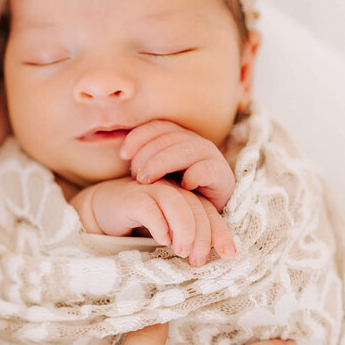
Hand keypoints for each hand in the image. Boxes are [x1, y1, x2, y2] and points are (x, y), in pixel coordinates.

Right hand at [70, 178, 234, 265]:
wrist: (102, 212)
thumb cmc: (139, 225)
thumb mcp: (168, 234)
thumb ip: (186, 240)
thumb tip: (208, 262)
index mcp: (184, 197)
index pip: (209, 212)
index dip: (220, 232)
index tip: (229, 254)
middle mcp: (171, 190)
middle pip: (197, 207)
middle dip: (202, 236)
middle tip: (197, 260)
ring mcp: (151, 190)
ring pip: (177, 203)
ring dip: (184, 230)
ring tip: (181, 252)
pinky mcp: (131, 197)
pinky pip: (149, 207)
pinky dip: (159, 224)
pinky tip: (161, 239)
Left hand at [120, 120, 235, 212]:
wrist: (199, 218)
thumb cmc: (171, 194)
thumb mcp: (155, 175)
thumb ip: (143, 161)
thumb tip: (122, 153)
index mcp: (179, 137)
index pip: (158, 127)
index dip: (139, 137)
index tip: (123, 155)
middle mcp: (195, 142)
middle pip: (169, 138)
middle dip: (147, 155)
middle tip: (136, 176)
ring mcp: (211, 157)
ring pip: (186, 149)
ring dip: (162, 163)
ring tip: (146, 180)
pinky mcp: (222, 176)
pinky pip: (208, 169)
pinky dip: (194, 175)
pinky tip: (182, 186)